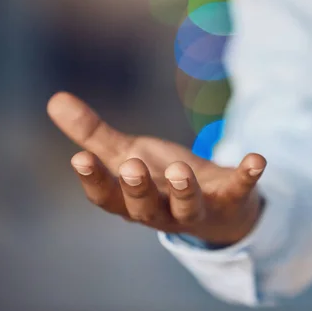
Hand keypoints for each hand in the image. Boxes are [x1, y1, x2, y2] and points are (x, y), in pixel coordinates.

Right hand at [47, 92, 265, 244]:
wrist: (216, 204)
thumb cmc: (164, 181)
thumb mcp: (131, 154)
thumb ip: (97, 135)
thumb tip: (55, 99)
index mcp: (134, 201)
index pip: (108, 199)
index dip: (94, 182)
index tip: (79, 159)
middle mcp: (164, 211)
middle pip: (146, 209)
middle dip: (138, 190)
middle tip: (132, 167)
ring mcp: (200, 209)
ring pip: (189, 208)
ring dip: (185, 190)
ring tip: (181, 169)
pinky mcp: (231, 200)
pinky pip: (240, 190)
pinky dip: (247, 176)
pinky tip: (256, 159)